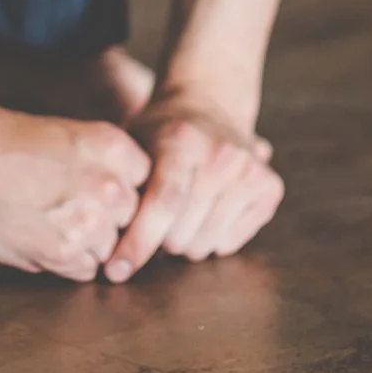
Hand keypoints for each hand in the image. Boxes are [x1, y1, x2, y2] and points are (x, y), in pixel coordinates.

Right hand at [0, 105, 149, 281]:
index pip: (144, 178)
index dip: (123, 186)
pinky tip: (45, 242)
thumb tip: (119, 196)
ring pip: (111, 248)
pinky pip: (85, 271)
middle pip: (132, 216)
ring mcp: (87, 221)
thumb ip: (98, 162)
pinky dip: (70, 264)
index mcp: (109, 145)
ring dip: (90, 244)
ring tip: (55, 227)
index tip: (103, 189)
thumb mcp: (63, 132)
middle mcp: (108, 183)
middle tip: (75, 210)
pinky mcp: (61, 252)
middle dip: (110, 218)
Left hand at [102, 94, 282, 280]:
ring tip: (179, 216)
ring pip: (205, 245)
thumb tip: (101, 232)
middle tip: (154, 221)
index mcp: (183, 140)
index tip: (115, 271)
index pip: (162, 204)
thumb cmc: (160, 130)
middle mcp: (223, 154)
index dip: (137, 243)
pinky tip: (205, 214)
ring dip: (184, 243)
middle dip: (158, 240)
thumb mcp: (132, 141)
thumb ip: (119, 182)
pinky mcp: (270, 188)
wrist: (209, 101)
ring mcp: (250, 171)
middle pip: (181, 233)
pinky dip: (210, 241)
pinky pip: (229, 244)